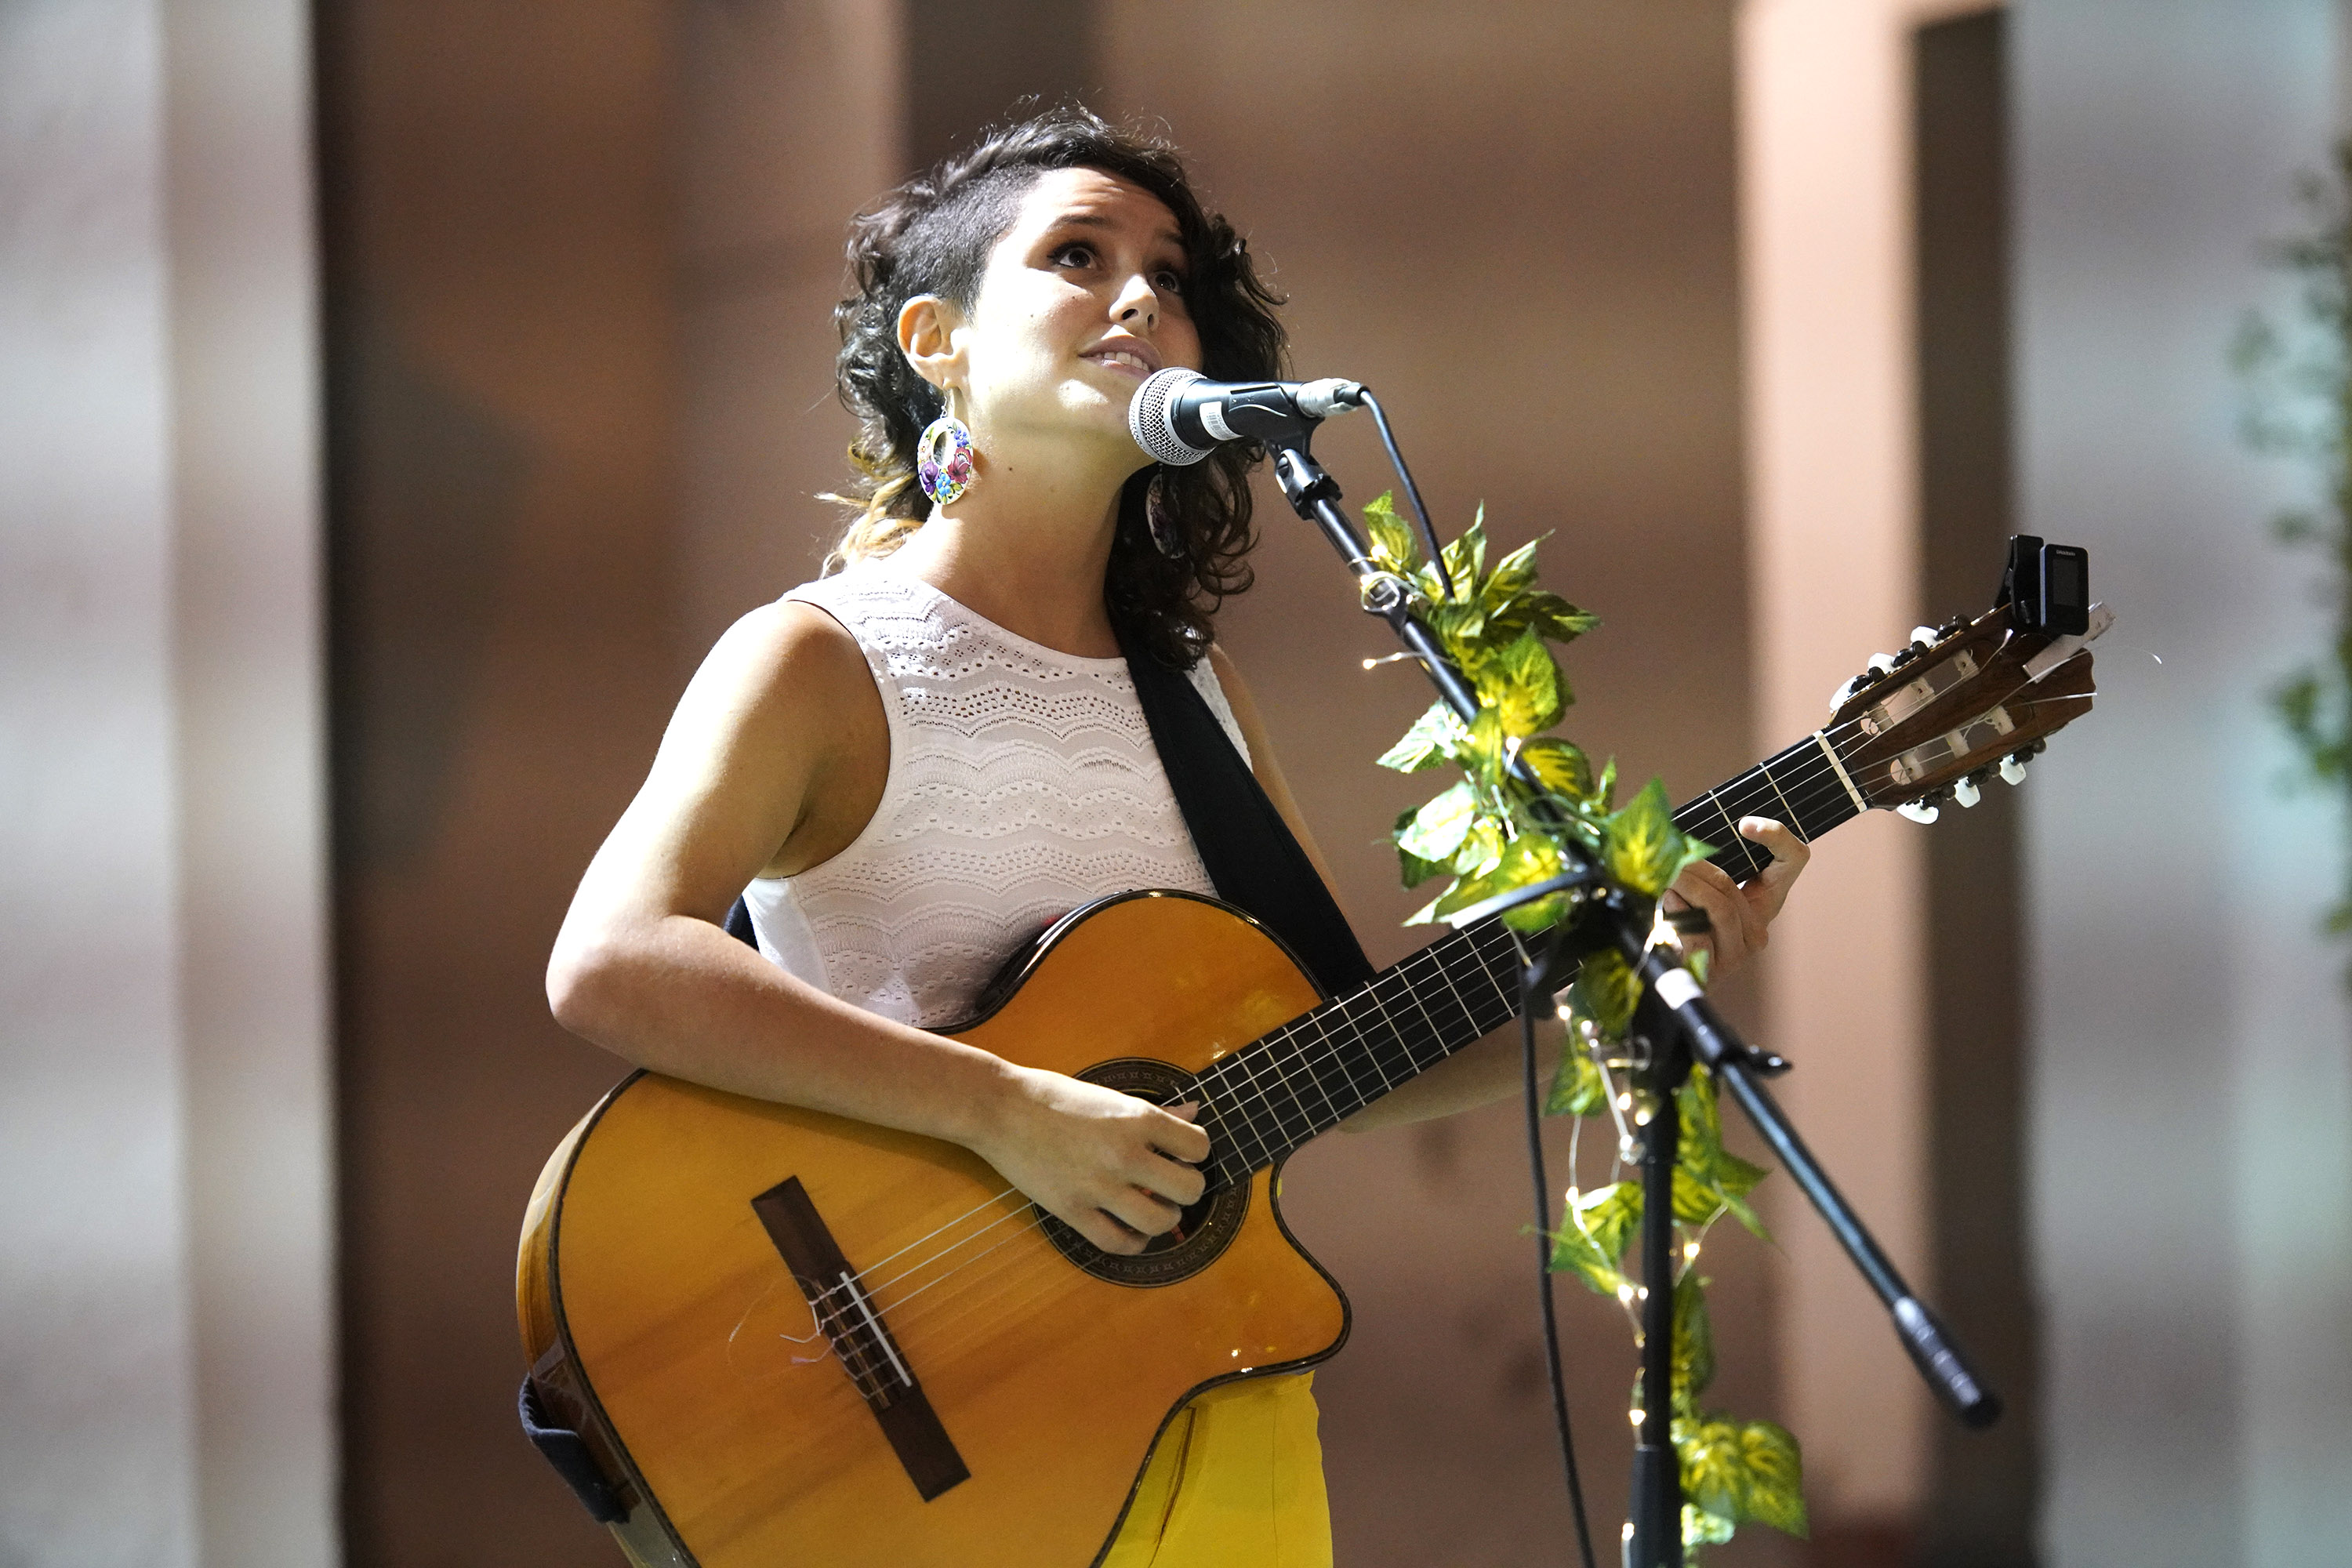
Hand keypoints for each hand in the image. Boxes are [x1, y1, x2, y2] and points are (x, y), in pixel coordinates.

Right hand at [967, 1065, 1210, 1254]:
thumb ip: (1156, 1112)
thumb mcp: (1110, 1096)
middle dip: (1187, 1188)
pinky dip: (1134, 1243)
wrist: (1000, 1108)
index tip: (1181, 1153)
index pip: (1198, 1146)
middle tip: (1171, 1183)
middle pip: (1189, 1189)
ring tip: (1154, 1207)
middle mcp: (1124, 1154)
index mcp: (1137, 1118)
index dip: (1195, 1152)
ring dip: (1165, 1217)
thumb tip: (1194, 1111)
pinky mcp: (1072, 1210)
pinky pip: (1118, 1242)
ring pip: (1160, 1221)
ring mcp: (1098, 1186)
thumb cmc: (1054, 1096)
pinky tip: (1132, 1231)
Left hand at [1660, 817, 1808, 978]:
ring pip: (1719, 907)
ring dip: (1684, 887)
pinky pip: (1700, 935)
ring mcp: (1739, 952)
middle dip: (1692, 867)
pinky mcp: (1715, 969)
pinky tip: (1669, 904)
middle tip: (1668, 860)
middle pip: (1730, 884)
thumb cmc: (1686, 921)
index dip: (1776, 836)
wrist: (1672, 969)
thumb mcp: (1703, 888)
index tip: (1744, 824)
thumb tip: (1691, 839)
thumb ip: (1709, 865)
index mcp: (1764, 900)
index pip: (1793, 859)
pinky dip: (1678, 914)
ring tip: (1667, 880)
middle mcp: (1758, 927)